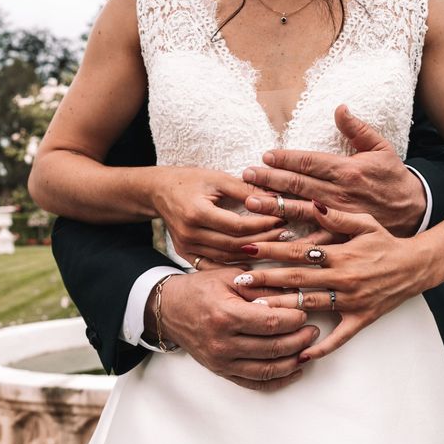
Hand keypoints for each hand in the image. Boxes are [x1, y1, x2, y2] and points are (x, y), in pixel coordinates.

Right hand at [145, 269, 319, 390]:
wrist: (169, 309)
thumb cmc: (200, 288)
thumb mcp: (230, 277)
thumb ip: (262, 285)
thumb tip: (295, 291)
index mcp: (225, 315)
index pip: (271, 323)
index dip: (294, 319)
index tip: (305, 312)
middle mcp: (222, 343)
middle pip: (273, 348)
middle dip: (300, 339)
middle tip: (313, 330)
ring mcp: (221, 361)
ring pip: (268, 369)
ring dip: (294, 360)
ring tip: (308, 348)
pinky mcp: (221, 371)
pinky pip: (255, 383)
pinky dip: (279, 380)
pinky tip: (294, 369)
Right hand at [151, 166, 289, 262]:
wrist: (158, 192)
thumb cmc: (189, 180)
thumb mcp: (217, 178)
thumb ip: (245, 189)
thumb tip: (276, 198)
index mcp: (196, 213)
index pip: (237, 225)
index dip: (262, 224)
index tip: (282, 219)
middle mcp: (190, 234)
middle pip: (234, 244)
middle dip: (263, 240)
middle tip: (285, 234)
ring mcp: (186, 247)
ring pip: (227, 257)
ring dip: (253, 253)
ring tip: (275, 244)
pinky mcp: (186, 254)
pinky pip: (215, 264)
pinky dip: (235, 264)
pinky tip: (253, 259)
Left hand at [234, 202, 433, 360]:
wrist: (416, 266)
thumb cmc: (386, 242)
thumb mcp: (364, 223)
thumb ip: (336, 217)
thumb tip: (312, 204)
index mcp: (340, 253)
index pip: (299, 251)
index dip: (271, 250)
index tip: (247, 249)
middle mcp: (343, 278)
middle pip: (298, 278)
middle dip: (266, 279)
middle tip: (239, 282)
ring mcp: (351, 301)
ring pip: (311, 305)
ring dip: (283, 308)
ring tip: (256, 311)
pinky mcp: (361, 319)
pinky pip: (340, 337)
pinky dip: (322, 347)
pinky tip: (301, 354)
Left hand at [242, 105, 426, 237]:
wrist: (415, 211)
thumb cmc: (394, 178)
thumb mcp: (381, 149)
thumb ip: (358, 129)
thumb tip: (339, 107)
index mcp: (347, 170)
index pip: (310, 161)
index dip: (286, 158)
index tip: (265, 156)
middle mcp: (340, 193)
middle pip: (299, 184)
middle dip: (270, 179)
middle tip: (246, 175)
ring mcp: (339, 215)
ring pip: (301, 210)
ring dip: (273, 205)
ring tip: (250, 202)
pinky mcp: (342, 234)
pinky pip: (315, 237)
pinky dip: (296, 238)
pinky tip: (275, 235)